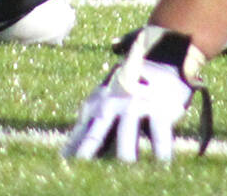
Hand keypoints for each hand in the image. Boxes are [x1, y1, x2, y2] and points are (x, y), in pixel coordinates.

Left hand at [61, 26, 211, 161]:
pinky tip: (161, 163)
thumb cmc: (130, 88)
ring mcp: (135, 105)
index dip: (72, 149)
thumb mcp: (106, 101)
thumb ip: (90, 124)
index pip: (81, 133)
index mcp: (96, 104)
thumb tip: (67, 154)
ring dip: (127, 154)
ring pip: (127, 135)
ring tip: (126, 168)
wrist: (163, 57)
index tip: (64, 163)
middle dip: (87, 152)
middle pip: (97, 134)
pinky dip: (161, 152)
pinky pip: (160, 134)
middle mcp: (112, 104)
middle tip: (80, 167)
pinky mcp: (159, 108)